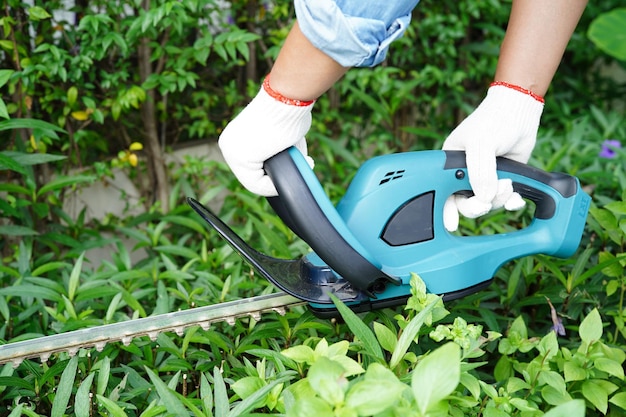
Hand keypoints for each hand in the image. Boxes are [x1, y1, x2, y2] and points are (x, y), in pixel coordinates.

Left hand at [218, 79, 314, 195]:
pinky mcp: (241, 159)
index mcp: (234, 138)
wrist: (286, 99)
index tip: (290, 168)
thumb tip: (295, 165)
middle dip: (274, 179)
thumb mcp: (280, 136)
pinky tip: (287, 177)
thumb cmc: (289, 112)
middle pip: (251, 176)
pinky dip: (273, 186)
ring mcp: (231, 152)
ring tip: (294, 171)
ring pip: (254, 183)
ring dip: (276, 182)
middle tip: (295, 170)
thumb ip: (279, 152)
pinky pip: (257, 185)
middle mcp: (227, 145)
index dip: (271, 174)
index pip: (250, 166)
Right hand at [442, 84, 543, 231]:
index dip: (446, 209)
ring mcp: (486, 177)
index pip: (444, 191)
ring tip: (508, 184)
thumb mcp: (481, 145)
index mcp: (452, 164)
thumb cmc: (492, 121)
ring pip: (487, 202)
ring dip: (499, 199)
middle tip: (487, 203)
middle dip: (478, 205)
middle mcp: (467, 173)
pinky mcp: (503, 179)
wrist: (520, 111)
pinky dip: (510, 202)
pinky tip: (515, 198)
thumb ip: (480, 173)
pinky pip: (503, 199)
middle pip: (466, 202)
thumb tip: (483, 198)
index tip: (451, 224)